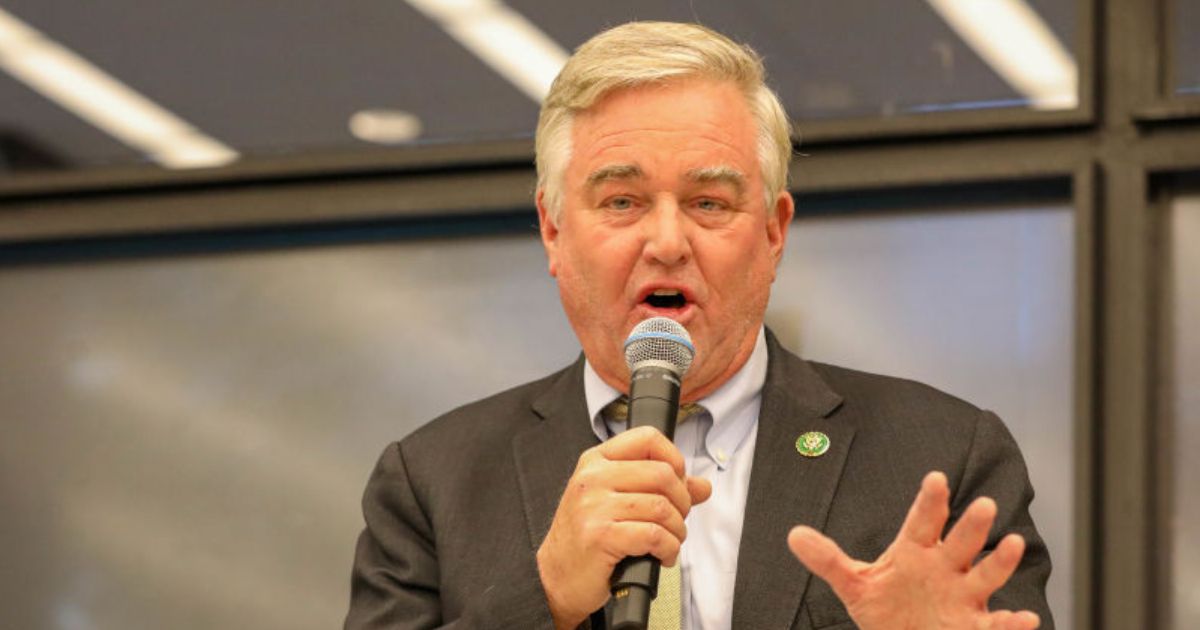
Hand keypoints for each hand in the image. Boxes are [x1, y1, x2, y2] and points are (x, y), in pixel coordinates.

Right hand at [537, 426, 712, 629]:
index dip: (674, 459)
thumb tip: (701, 486)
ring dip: (677, 531)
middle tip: (676, 520)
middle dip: (682, 502)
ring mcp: (594, 506)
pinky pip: (655, 535)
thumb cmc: (586, 539)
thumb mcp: (617, 502)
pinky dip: (669, 549)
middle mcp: (592, 478)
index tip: (678, 482)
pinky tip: (662, 556)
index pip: (647, 438)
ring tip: (670, 542)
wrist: (555, 578)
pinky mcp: (601, 536)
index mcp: (596, 461)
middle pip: (662, 474)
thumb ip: (659, 488)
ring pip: (662, 507)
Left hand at [787, 471, 1039, 629]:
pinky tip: (1026, 618)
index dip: (930, 501)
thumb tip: (794, 535)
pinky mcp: (974, 627)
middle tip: (984, 504)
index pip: (923, 521)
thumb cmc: (885, 609)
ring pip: (986, 574)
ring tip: (1012, 543)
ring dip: (1000, 561)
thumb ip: (828, 559)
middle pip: (960, 542)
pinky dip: (1013, 623)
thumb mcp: (854, 584)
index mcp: (916, 551)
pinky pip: (997, 625)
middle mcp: (945, 569)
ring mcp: (962, 597)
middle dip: (971, 526)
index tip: (935, 478)